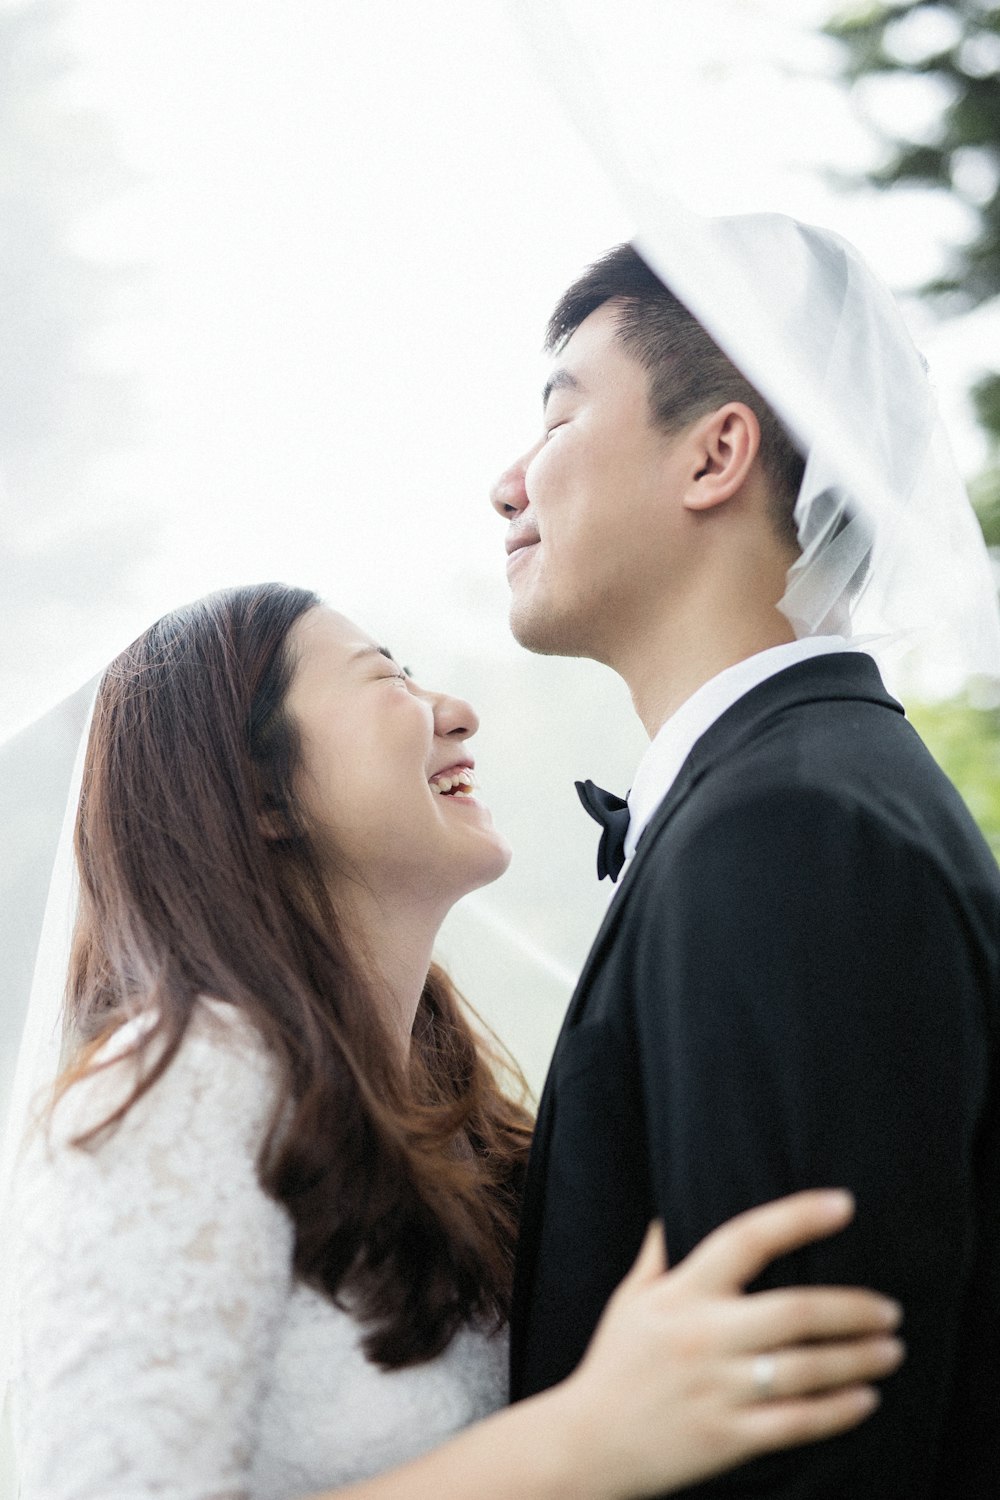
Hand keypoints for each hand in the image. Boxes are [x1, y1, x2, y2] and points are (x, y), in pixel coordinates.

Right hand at [558, 1190, 903, 1499]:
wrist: (588, 1443)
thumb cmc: (615, 1364)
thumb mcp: (631, 1298)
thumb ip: (659, 1252)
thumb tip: (676, 1205)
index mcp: (682, 1293)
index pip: (747, 1239)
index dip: (798, 1217)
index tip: (844, 1204)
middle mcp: (705, 1336)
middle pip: (795, 1311)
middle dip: (853, 1308)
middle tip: (890, 1308)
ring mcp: (719, 1389)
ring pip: (806, 1369)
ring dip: (858, 1358)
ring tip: (890, 1349)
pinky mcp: (729, 1438)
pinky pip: (797, 1422)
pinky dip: (838, 1410)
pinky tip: (865, 1398)